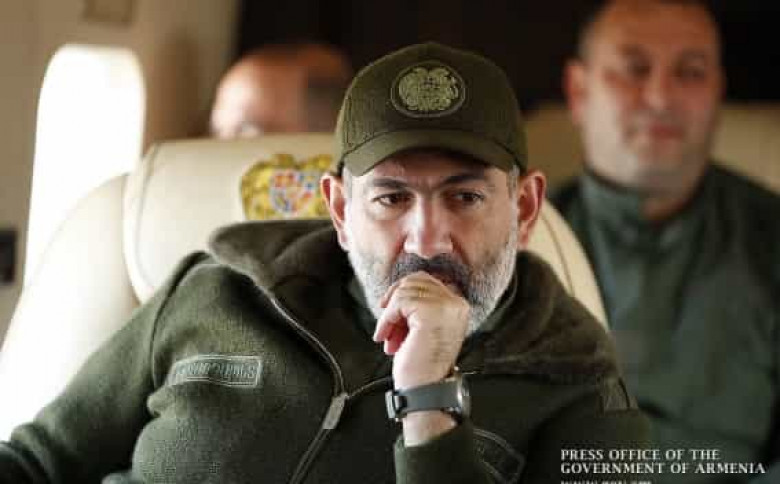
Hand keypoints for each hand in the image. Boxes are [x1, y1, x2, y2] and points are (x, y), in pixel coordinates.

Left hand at [373, 271, 469, 389]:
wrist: (425, 391)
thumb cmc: (421, 366)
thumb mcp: (421, 328)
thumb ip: (417, 307)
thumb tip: (397, 291)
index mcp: (457, 307)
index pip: (426, 280)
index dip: (402, 293)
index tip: (390, 311)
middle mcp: (456, 304)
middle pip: (415, 280)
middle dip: (395, 300)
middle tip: (386, 323)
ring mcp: (446, 306)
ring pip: (405, 290)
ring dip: (389, 314)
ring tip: (387, 336)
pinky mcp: (431, 312)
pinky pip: (399, 301)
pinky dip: (387, 319)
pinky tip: (386, 336)